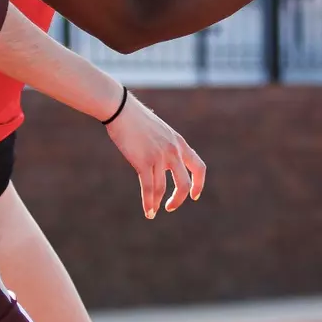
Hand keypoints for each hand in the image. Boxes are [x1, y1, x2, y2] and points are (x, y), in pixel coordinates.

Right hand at [105, 94, 205, 219]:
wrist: (122, 110)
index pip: (199, 167)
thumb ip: (165, 147)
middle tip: (171, 207)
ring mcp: (159, 157)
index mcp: (179, 143)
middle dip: (179, 199)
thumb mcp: (160, 132)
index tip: (194, 196)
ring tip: (153, 212)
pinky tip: (148, 211)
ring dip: (159, 203)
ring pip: (163, 189)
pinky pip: (149, 188)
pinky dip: (149, 203)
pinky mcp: (143, 161)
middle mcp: (173, 151)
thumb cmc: (137, 120)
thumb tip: (163, 163)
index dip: (199, 184)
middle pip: (184, 183)